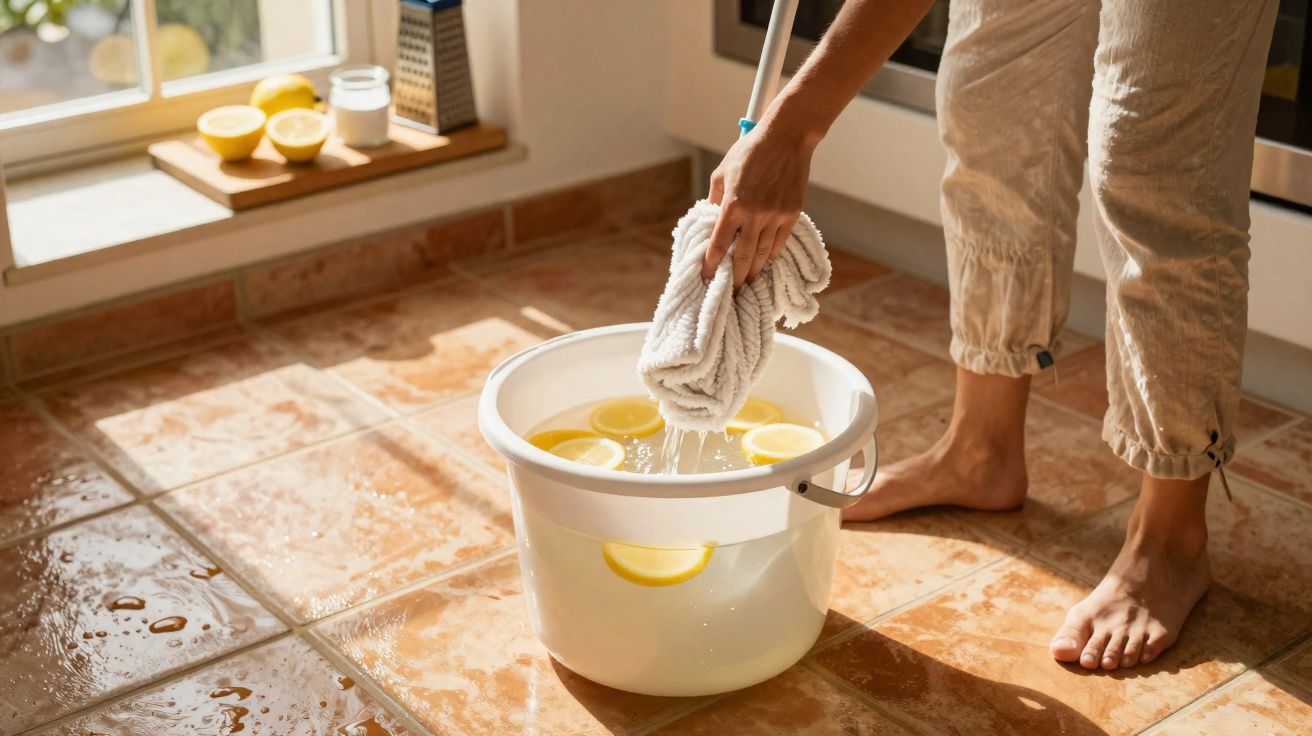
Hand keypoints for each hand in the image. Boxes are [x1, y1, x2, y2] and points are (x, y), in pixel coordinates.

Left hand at [702, 125, 813, 286]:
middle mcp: (754, 214)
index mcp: (733, 204)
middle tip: (730, 293)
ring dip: (753, 272)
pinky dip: (770, 256)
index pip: (718, 244)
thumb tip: (711, 221)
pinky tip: (763, 264)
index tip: (706, 278)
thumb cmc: (750, 152)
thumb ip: (715, 199)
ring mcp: (775, 216)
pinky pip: (779, 243)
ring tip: (746, 285)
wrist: (786, 138)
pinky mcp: (791, 214)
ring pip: (762, 255)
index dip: (711, 265)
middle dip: (735, 279)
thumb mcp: (722, 173)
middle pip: (742, 257)